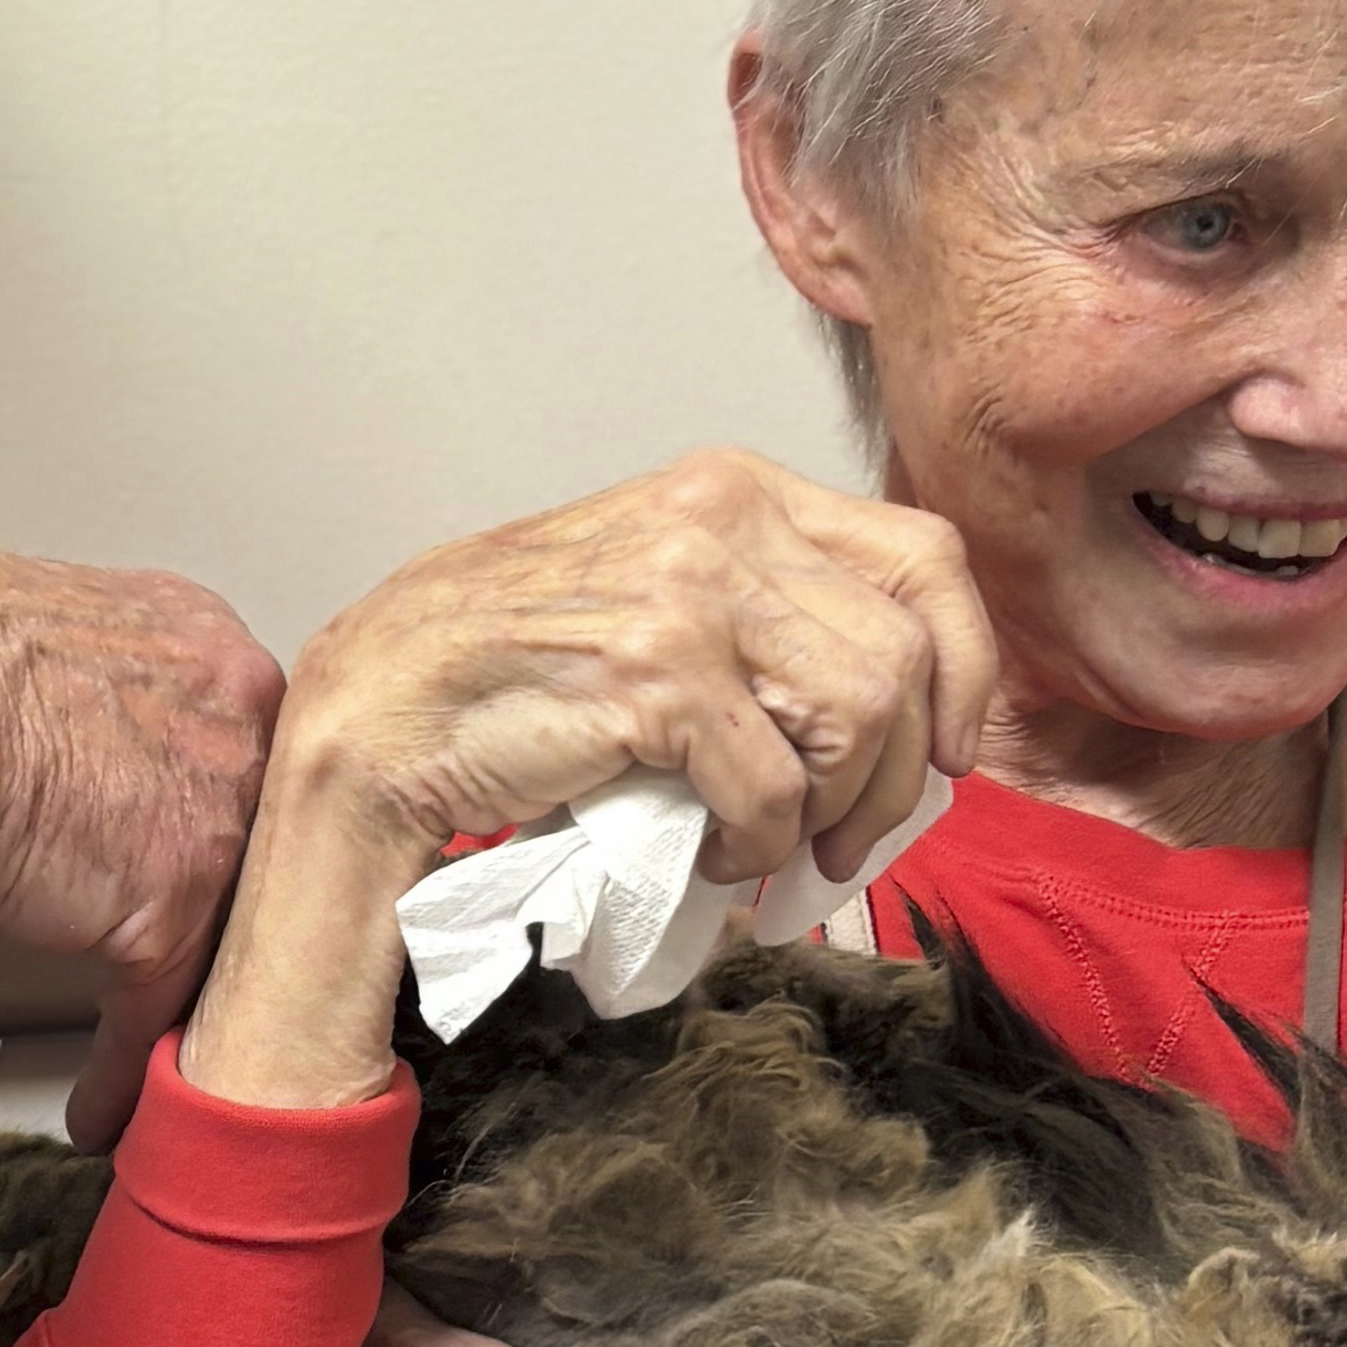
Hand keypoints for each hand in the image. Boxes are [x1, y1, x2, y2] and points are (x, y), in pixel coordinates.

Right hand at [0, 527, 282, 1147]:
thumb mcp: (42, 627)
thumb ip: (87, 681)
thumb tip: (51, 723)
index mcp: (206, 649)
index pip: (235, 749)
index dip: (200, 810)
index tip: (175, 851)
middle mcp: (240, 722)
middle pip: (258, 837)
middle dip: (220, 901)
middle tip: (175, 952)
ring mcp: (219, 818)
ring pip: (226, 929)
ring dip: (186, 991)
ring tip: (165, 1045)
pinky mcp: (171, 908)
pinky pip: (158, 1011)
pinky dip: (121, 1069)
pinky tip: (102, 1104)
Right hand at [179, 453, 994, 1112]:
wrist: (380, 715)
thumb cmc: (517, 677)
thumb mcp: (659, 599)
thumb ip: (768, 614)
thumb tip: (907, 704)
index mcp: (731, 489)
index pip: (923, 556)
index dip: (965, 663)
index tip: (955, 748)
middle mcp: (717, 517)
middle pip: (905, 650)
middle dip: (900, 773)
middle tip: (850, 841)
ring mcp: (684, 590)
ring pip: (860, 716)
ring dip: (833, 814)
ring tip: (781, 853)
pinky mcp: (652, 674)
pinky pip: (775, 785)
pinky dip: (758, 845)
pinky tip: (714, 857)